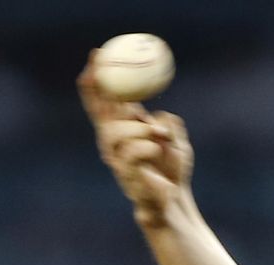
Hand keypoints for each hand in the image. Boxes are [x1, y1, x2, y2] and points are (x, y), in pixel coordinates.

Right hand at [77, 52, 193, 227]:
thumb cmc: (174, 170)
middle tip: (102, 68)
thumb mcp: (175, 139)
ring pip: (116, 132)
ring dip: (139, 129)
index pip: (106, 102)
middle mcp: (115, 143)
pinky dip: (148, 146)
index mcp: (125, 130)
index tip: (96, 55)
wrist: (176, 200)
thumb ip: (167, 123)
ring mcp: (117, 158)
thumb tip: (158, 116)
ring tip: (158, 135)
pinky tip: (158, 149)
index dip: (98, 80)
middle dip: (98, 88)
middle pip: (100, 113)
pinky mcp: (125, 173)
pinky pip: (131, 151)